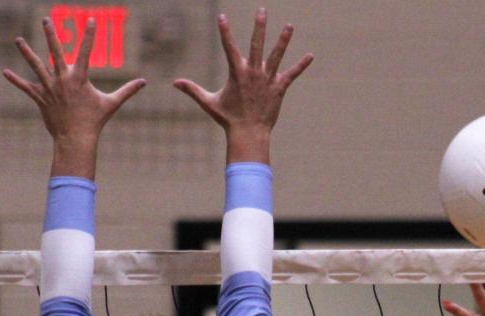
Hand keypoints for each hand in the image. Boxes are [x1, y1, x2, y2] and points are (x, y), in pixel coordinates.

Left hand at [3, 16, 144, 176]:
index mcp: (79, 79)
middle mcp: (62, 80)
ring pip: (36, 66)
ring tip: (18, 39)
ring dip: (26, 52)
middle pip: (55, 52)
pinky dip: (16, 80)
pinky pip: (26, 88)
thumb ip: (127, 91)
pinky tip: (5, 72)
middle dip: (50, 35)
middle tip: (46, 20)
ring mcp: (50, 88)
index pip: (85, 52)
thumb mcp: (112, 103)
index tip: (90, 20)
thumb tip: (144, 83)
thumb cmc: (95, 121)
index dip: (89, 36)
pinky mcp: (40, 98)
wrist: (76, 139)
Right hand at [174, 9, 312, 163]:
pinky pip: (291, 74)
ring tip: (289, 25)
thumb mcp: (209, 102)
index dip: (225, 31)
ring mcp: (268, 80)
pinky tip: (310, 56)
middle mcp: (253, 73)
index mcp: (237, 73)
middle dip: (259, 27)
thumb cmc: (228, 119)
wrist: (248, 134)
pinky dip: (301, 65)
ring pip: (276, 56)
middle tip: (262, 10)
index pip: (229, 47)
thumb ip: (193, 90)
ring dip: (283, 40)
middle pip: (256, 45)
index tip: (222, 16)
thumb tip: (174, 83)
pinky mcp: (279, 89)